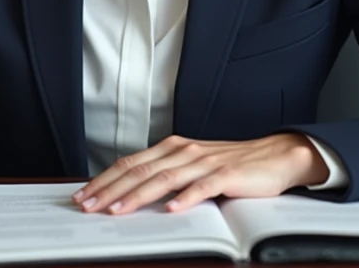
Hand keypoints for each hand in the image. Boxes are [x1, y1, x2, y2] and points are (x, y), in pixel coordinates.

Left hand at [72, 133, 327, 215]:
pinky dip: (184, 198)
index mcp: (173, 147)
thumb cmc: (232, 164)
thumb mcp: (193, 165)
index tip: (84, 194)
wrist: (274, 156)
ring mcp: (204, 162)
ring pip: (163, 178)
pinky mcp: (226, 175)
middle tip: (88, 205)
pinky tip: (170, 209)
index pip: (131, 163)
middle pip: (140, 170)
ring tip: (117, 210)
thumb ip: (166, 174)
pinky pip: (202, 187)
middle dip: (109, 189)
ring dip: (137, 195)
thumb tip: (131, 192)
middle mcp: (184, 151)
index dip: (105, 178)